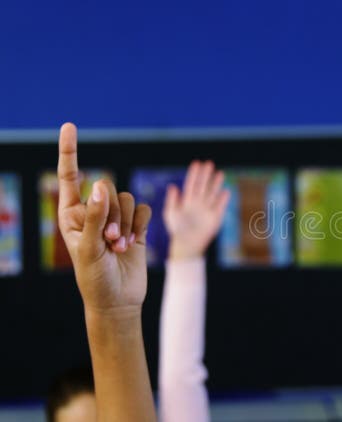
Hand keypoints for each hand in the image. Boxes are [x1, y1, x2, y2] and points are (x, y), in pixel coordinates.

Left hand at [57, 123, 151, 313]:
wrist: (118, 301)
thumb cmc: (94, 279)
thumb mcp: (88, 248)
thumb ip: (95, 215)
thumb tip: (100, 184)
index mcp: (72, 214)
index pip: (70, 176)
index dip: (70, 151)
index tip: (69, 126)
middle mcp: (94, 212)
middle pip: (108, 189)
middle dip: (112, 213)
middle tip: (109, 240)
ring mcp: (116, 219)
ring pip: (128, 198)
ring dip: (126, 223)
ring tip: (120, 246)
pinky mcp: (137, 227)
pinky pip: (144, 210)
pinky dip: (140, 225)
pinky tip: (133, 243)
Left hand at [163, 161, 229, 260]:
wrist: (187, 245)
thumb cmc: (177, 230)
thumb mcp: (170, 214)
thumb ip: (172, 200)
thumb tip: (173, 186)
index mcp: (187, 201)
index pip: (191, 184)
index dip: (194, 174)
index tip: (197, 163)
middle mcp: (198, 203)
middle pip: (203, 186)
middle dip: (206, 175)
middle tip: (209, 163)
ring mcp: (207, 209)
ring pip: (213, 193)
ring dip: (216, 184)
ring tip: (220, 173)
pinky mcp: (215, 217)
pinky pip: (220, 206)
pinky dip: (223, 199)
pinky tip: (226, 191)